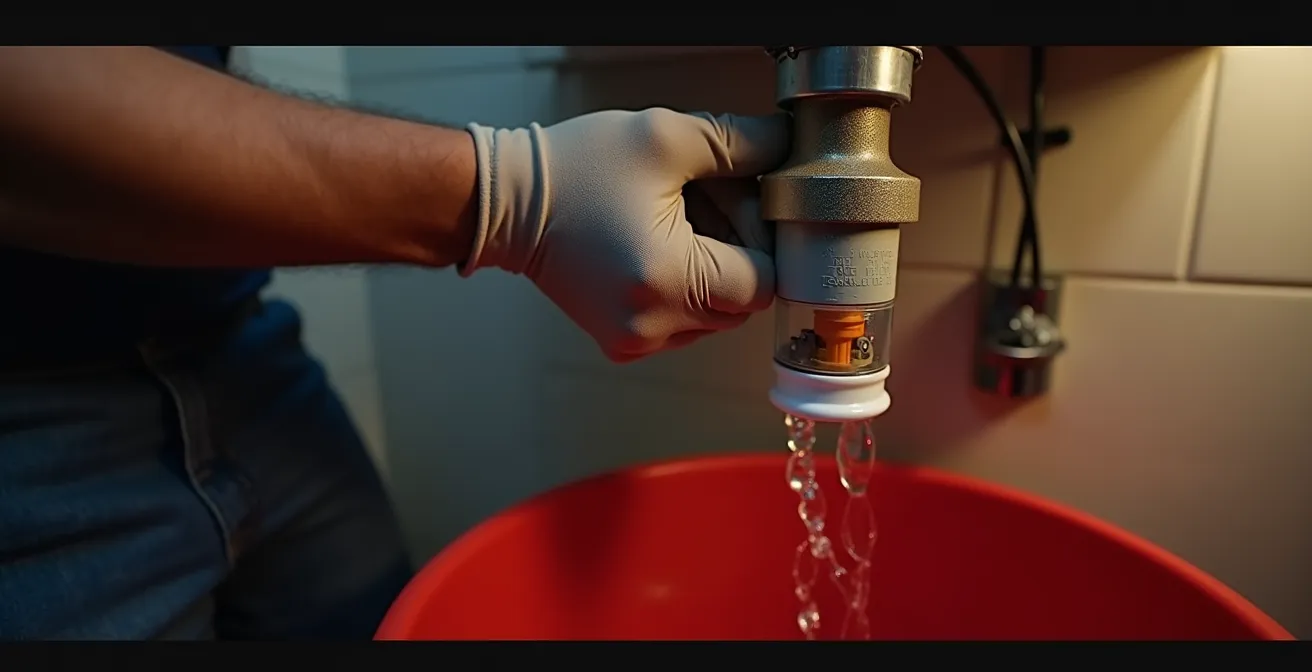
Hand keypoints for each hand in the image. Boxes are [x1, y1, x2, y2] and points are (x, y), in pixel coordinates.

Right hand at [463, 108, 789, 361]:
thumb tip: (787, 148)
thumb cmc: (575, 170)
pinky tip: (655, 248)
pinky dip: (683, 289)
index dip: (763, 236)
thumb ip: (741, 143)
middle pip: (743, 302)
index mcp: (671, 282)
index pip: (766, 280)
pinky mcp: (623, 342)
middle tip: (703, 203)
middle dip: (738, 252)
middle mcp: (655, 325)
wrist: (504, 202)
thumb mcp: (664, 139)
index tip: (738, 200)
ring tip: (674, 224)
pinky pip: (682, 323)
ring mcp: (637, 342)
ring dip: (711, 272)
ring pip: (714, 315)